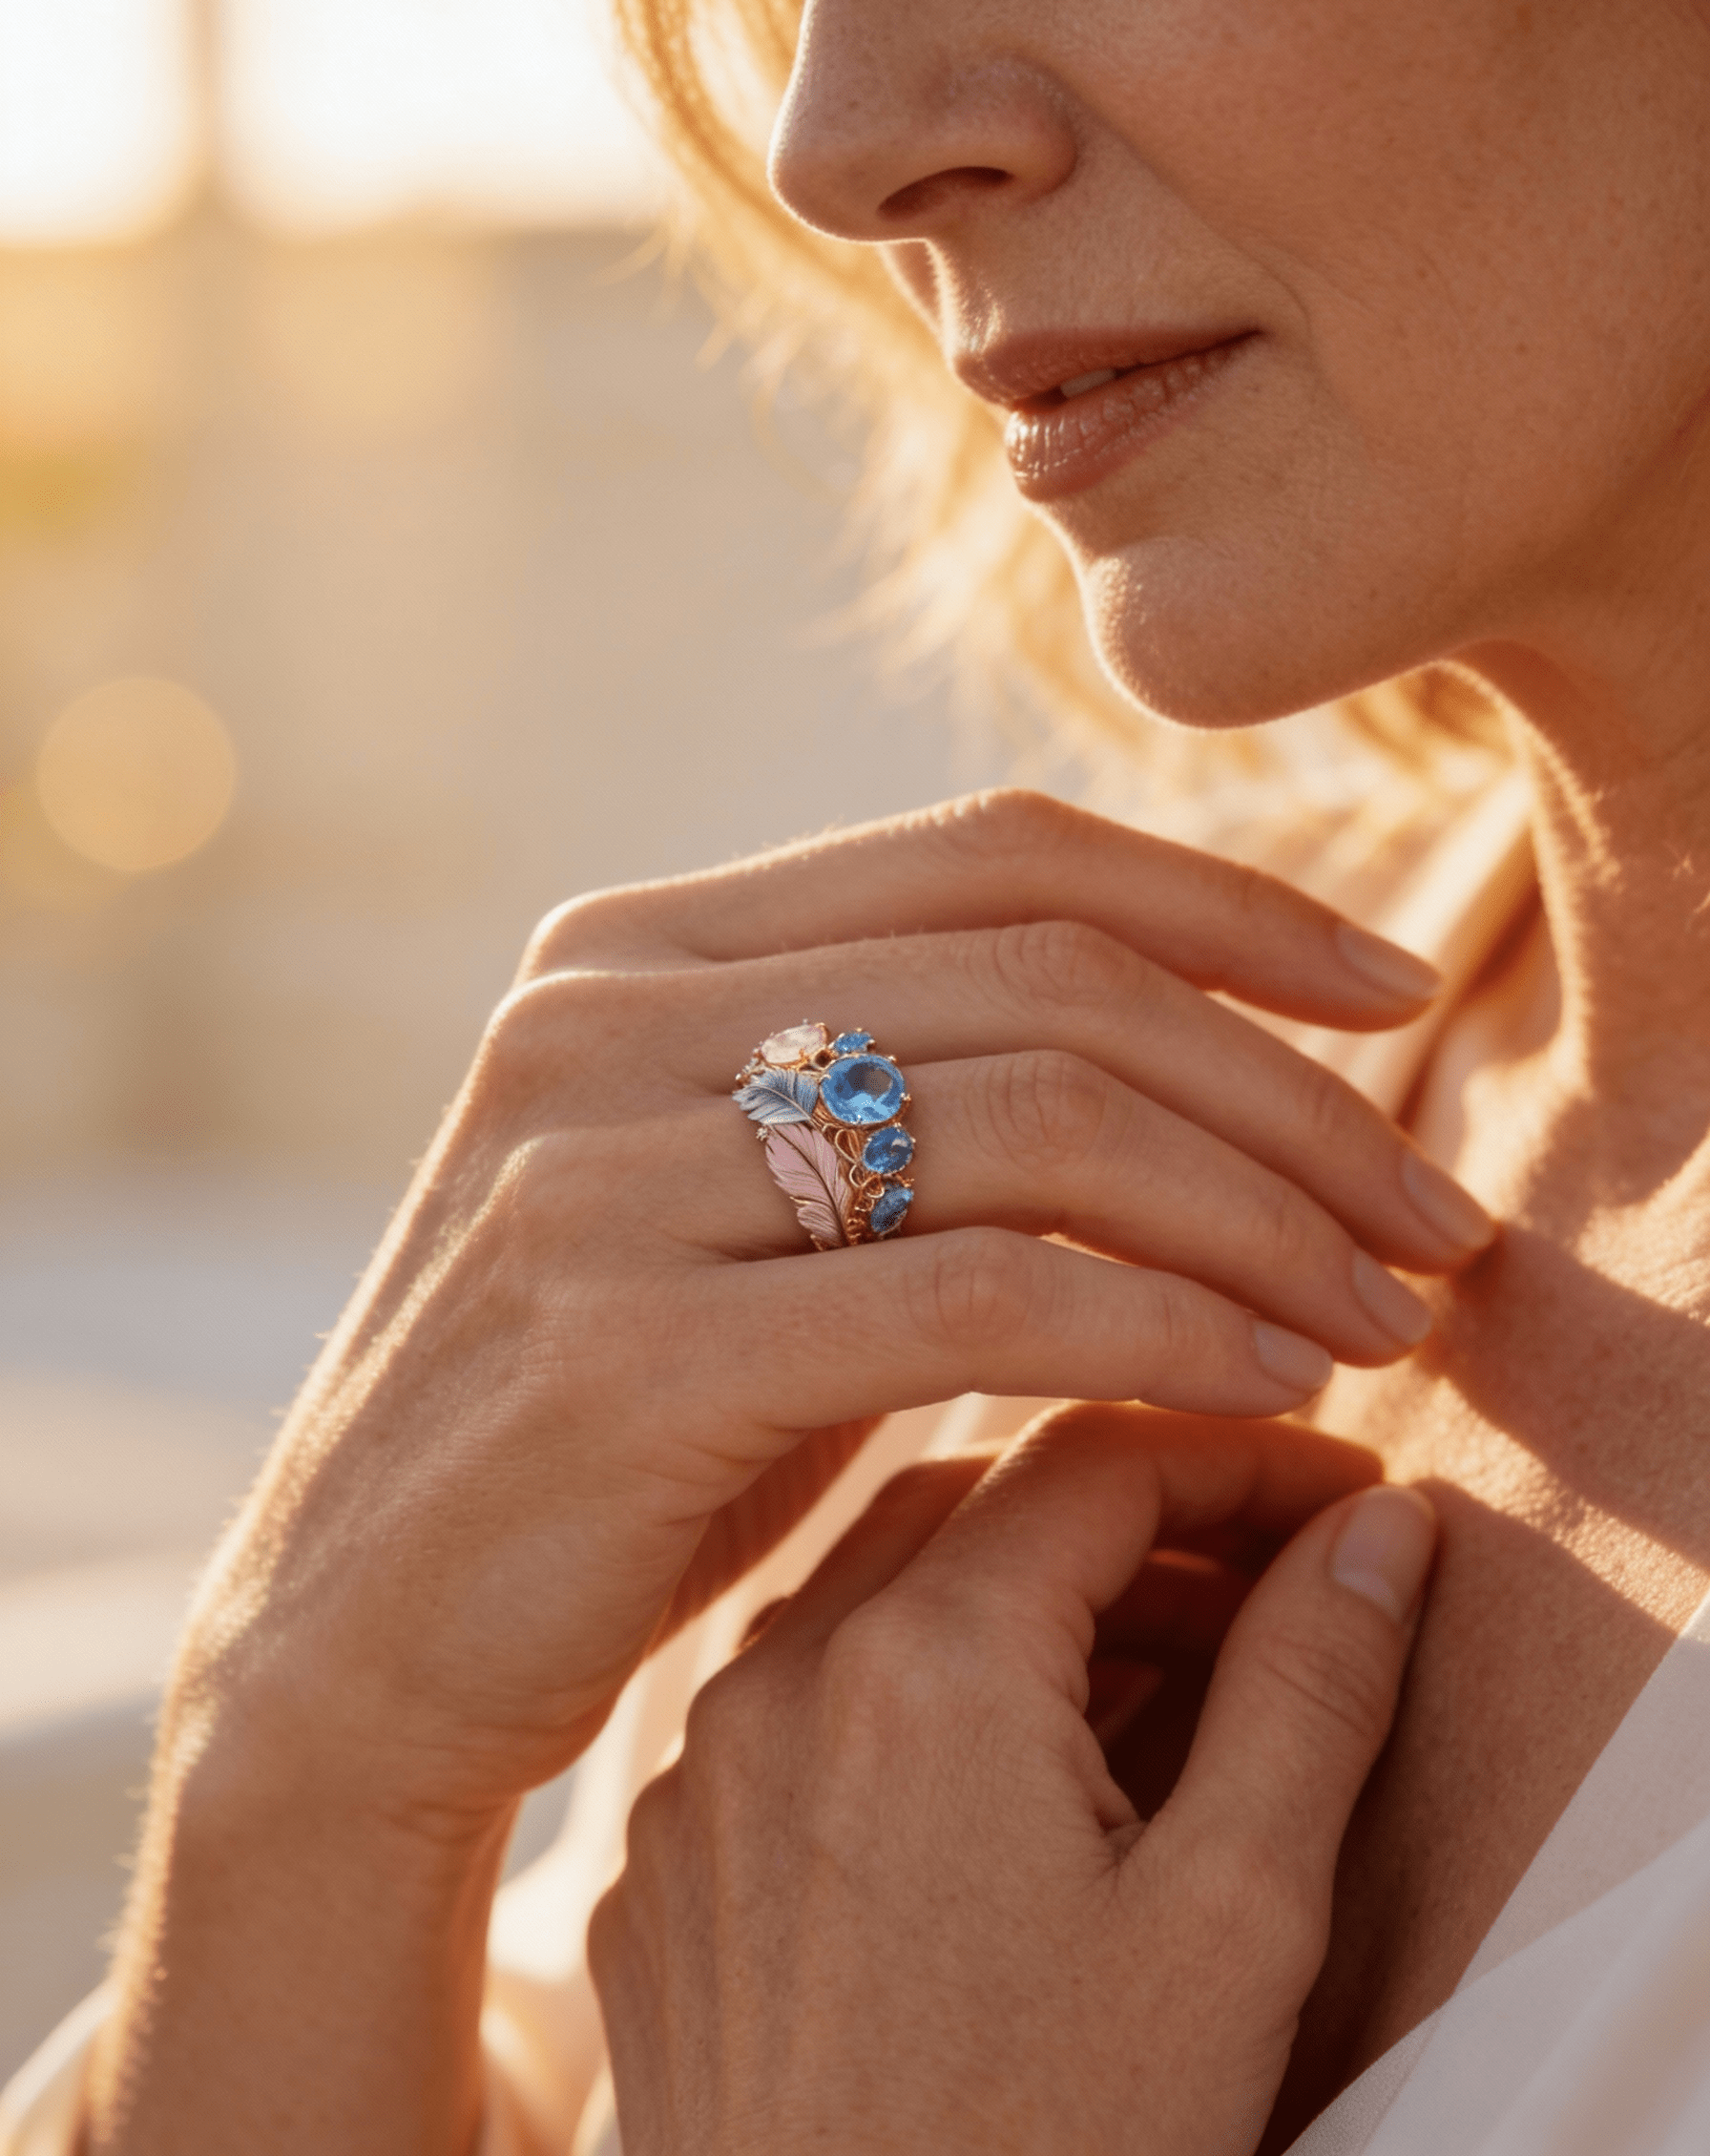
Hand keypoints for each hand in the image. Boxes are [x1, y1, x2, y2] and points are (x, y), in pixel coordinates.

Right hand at [169, 791, 1482, 1829]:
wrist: (360, 1646)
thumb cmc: (607, 1436)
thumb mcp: (737, 1218)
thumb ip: (892, 1097)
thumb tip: (1184, 1045)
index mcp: (633, 947)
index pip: (995, 851)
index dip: (1227, 901)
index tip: (1387, 998)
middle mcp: (601, 1015)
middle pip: (1050, 979)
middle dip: (1288, 1092)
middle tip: (1425, 1213)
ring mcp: (597, 1170)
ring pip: (1036, 1121)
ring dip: (1257, 1214)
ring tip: (1377, 1314)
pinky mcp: (623, 1345)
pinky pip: (975, 1294)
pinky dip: (1161, 1324)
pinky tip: (1264, 1380)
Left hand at [590, 1406, 1437, 2155]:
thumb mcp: (1233, 1923)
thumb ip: (1310, 1690)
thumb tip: (1377, 1530)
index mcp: (922, 1669)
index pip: (1096, 1460)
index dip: (1236, 1462)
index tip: (1340, 1502)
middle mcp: (775, 1686)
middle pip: (974, 1505)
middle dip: (1132, 1523)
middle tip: (1264, 1591)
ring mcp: (696, 1778)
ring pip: (871, 1597)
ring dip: (1017, 1602)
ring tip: (1154, 1684)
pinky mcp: (659, 1867)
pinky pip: (787, 1709)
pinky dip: (905, 1694)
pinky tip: (999, 1792)